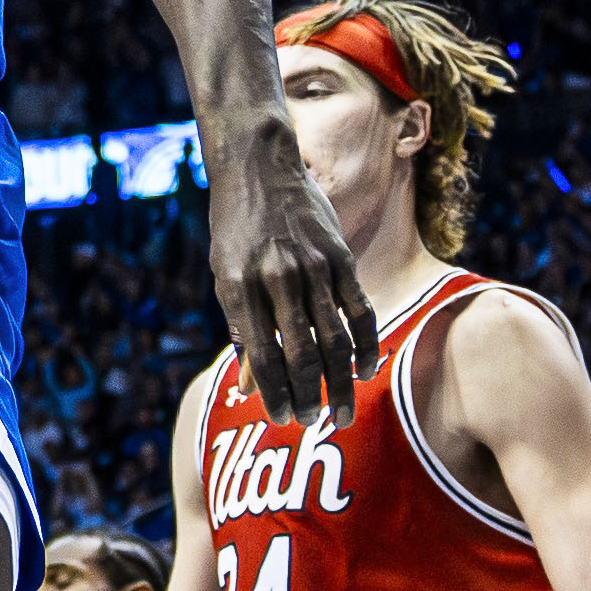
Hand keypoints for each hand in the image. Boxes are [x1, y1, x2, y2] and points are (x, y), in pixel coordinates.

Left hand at [206, 129, 377, 427]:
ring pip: (333, 338)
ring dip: (339, 382)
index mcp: (239, 286)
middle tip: (313, 423)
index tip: (280, 417)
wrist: (258, 168)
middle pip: (300, 352)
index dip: (273, 392)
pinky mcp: (340, 257)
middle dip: (308, 395)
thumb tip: (250, 383)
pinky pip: (359, 310)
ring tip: (340, 412)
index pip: (260, 353)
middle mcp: (276, 278)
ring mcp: (312, 267)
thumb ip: (241, 326)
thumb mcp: (224, 275)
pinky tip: (366, 372)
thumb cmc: (235, 230)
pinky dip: (365, 345)